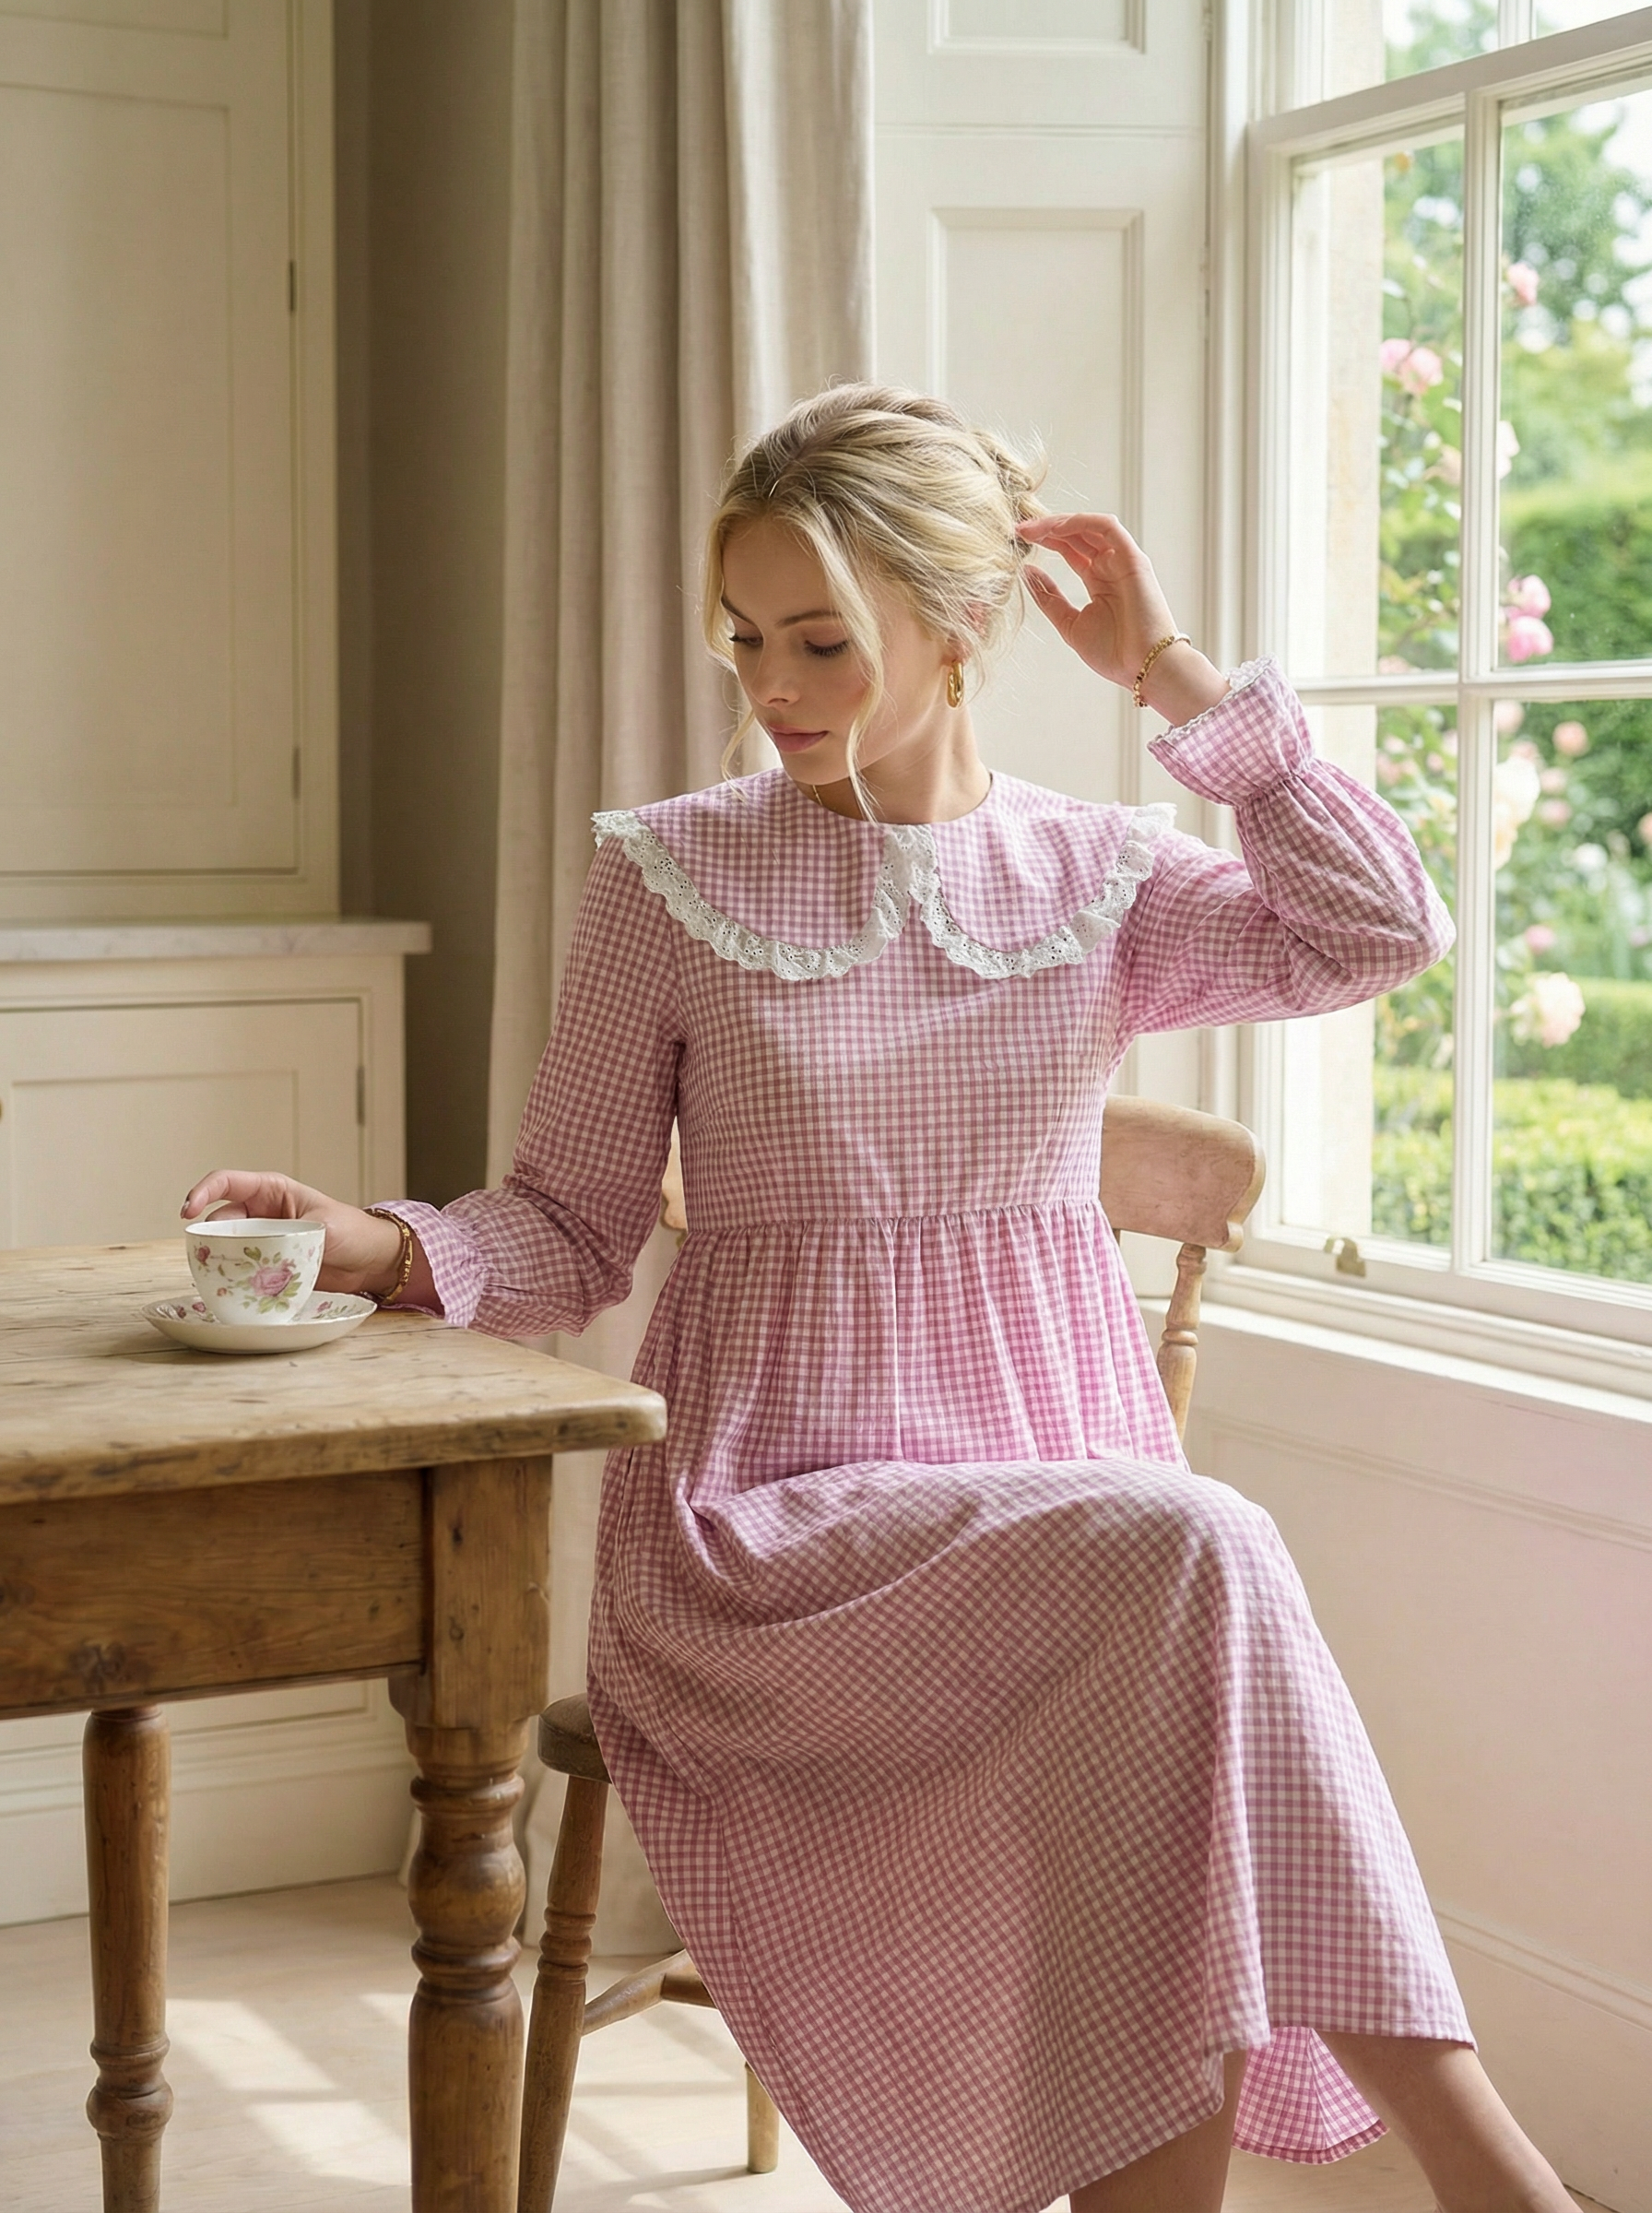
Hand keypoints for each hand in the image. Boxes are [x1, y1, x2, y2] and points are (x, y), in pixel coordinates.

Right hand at [180, 1170, 403, 1297]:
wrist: (369, 1261)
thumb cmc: (353, 1231)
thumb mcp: (325, 1227)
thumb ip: (295, 1234)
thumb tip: (268, 1248)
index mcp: (272, 1190)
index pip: (227, 1183)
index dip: (202, 1192)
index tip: (187, 1211)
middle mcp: (260, 1214)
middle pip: (220, 1220)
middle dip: (210, 1236)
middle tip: (213, 1255)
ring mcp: (260, 1240)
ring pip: (225, 1246)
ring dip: (220, 1259)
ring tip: (224, 1273)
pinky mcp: (264, 1265)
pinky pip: (238, 1269)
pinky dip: (231, 1277)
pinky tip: (231, 1288)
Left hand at [1018, 512, 1228, 720]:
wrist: (1142, 668)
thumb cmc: (1114, 653)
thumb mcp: (1070, 624)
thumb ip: (1049, 599)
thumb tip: (1027, 573)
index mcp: (1099, 581)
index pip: (1070, 549)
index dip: (1045, 540)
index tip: (1018, 540)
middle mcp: (1111, 566)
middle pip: (1077, 534)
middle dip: (1046, 528)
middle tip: (1019, 529)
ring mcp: (1123, 561)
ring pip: (1089, 526)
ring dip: (1059, 522)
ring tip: (1032, 528)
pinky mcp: (1133, 558)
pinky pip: (1106, 528)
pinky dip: (1081, 523)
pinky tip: (1055, 529)